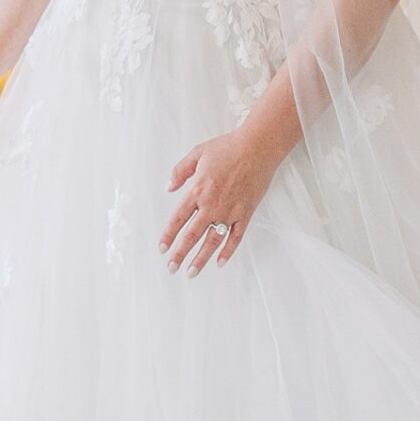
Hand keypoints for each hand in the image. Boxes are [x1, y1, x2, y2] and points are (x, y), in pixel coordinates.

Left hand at [161, 127, 278, 274]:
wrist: (257, 148)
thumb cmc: (227, 148)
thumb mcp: (197, 153)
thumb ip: (180, 171)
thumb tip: (169, 187)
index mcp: (197, 190)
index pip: (178, 219)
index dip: (168, 235)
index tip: (162, 248)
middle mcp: (211, 205)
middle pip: (192, 235)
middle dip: (180, 254)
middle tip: (171, 268)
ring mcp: (229, 211)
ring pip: (212, 241)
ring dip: (201, 259)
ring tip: (192, 272)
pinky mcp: (246, 213)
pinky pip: (236, 237)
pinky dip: (228, 251)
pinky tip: (220, 262)